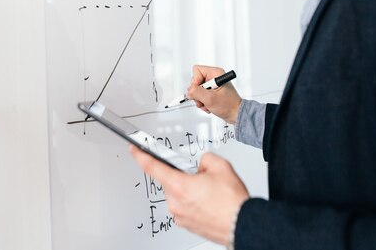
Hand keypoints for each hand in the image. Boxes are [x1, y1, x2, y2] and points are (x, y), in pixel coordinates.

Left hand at [129, 145, 248, 244]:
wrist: (241, 224)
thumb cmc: (231, 202)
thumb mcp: (221, 166)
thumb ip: (205, 158)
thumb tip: (202, 163)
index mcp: (179, 186)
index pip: (152, 167)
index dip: (141, 156)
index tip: (134, 151)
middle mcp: (175, 202)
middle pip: (170, 181)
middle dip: (183, 175)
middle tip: (202, 177)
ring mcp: (180, 215)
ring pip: (178, 194)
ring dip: (189, 190)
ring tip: (210, 193)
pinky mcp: (186, 224)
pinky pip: (184, 207)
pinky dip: (193, 202)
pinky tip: (208, 202)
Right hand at [187, 65, 241, 123]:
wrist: (236, 114)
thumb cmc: (229, 105)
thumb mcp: (210, 99)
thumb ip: (196, 93)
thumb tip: (189, 91)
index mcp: (216, 73)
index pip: (197, 70)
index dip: (195, 81)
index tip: (201, 90)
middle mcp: (214, 77)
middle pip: (195, 81)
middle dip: (197, 93)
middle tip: (204, 100)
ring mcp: (213, 85)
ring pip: (197, 89)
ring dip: (200, 100)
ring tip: (207, 104)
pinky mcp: (212, 91)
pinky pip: (201, 95)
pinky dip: (203, 102)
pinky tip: (209, 106)